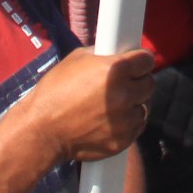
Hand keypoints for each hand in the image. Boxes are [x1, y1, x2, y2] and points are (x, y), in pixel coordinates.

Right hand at [24, 47, 155, 163]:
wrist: (42, 131)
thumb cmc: (55, 92)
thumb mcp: (76, 59)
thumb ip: (103, 54)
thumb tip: (119, 52)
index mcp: (115, 70)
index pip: (147, 60)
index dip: (141, 61)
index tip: (138, 64)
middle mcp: (124, 94)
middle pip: (150, 83)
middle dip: (139, 81)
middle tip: (126, 83)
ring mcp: (125, 120)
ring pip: (145, 106)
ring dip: (135, 104)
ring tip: (115, 104)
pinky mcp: (122, 140)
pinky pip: (137, 127)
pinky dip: (128, 123)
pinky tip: (112, 120)